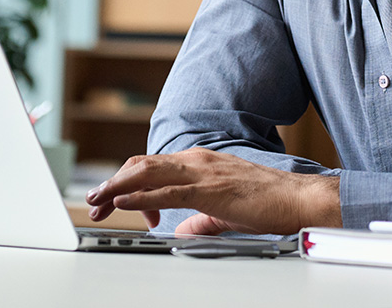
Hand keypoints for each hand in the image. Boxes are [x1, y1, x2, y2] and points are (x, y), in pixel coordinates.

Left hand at [85, 147, 340, 235]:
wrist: (298, 199)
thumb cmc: (268, 202)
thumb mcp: (225, 212)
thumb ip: (200, 219)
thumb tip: (182, 232)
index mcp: (200, 162)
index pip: (152, 167)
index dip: (127, 183)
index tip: (114, 203)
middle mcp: (197, 160)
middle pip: (142, 166)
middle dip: (113, 183)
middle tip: (93, 202)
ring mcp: (203, 172)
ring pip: (148, 173)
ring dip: (118, 187)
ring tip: (98, 200)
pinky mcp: (210, 190)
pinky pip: (168, 191)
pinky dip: (141, 196)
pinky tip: (124, 203)